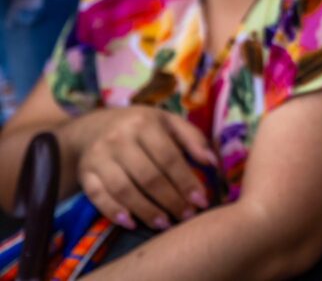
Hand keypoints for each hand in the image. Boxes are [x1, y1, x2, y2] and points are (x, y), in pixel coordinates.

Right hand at [76, 106, 215, 230]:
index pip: (169, 157)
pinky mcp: (85, 173)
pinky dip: (114, 212)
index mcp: (144, 124)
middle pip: (148, 176)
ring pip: (124, 189)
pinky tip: (131, 223)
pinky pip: (98, 196)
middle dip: (170, 200)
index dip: (186, 181)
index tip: (201, 201)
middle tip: (186, 216)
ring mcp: (99, 157)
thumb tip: (212, 162)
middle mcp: (119, 139)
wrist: (93, 127)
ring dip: (146, 210)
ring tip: (164, 224)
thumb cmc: (141, 126)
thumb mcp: (168, 122)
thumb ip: (192, 139)